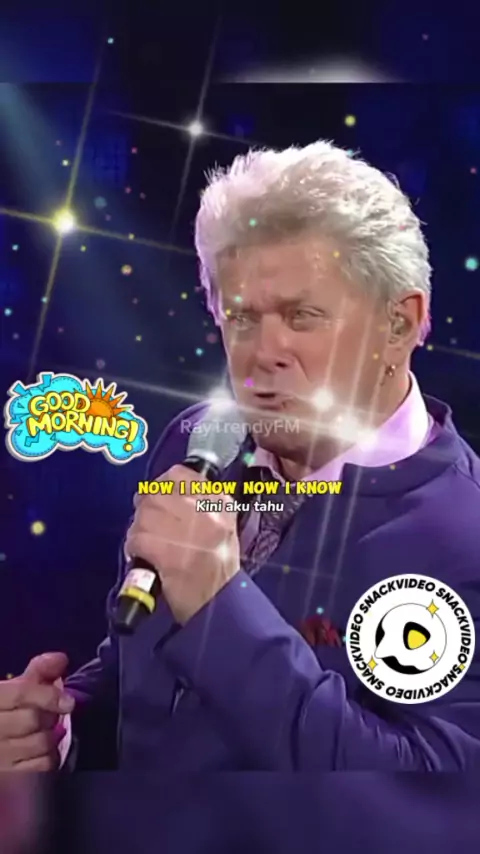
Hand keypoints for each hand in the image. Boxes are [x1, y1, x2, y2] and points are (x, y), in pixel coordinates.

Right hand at [0, 653, 74, 770]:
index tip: (67, 701)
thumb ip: (37, 671)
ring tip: (48, 728)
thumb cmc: (2, 709)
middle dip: (50, 714)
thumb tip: (62, 659)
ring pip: (38, 743)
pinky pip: (40, 766)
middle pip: (32, 719)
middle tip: (53, 712)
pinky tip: (46, 747)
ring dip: (52, 734)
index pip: (19, 695)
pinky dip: (50, 754)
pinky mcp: (8, 773)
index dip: (47, 696)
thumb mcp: (12, 687)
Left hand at [124, 464, 240, 623]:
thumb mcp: (221, 529)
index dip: (162, 484)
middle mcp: (206, 512)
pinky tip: (142, 556)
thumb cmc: (217, 569)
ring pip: (144, 514)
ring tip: (146, 543)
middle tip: (147, 523)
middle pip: (157, 492)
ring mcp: (187, 531)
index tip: (159, 497)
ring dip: (139, 529)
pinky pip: (137, 537)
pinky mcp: (168, 552)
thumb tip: (167, 490)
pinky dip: (134, 547)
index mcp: (220, 503)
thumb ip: (201, 505)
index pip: (180, 474)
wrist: (218, 605)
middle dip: (146, 508)